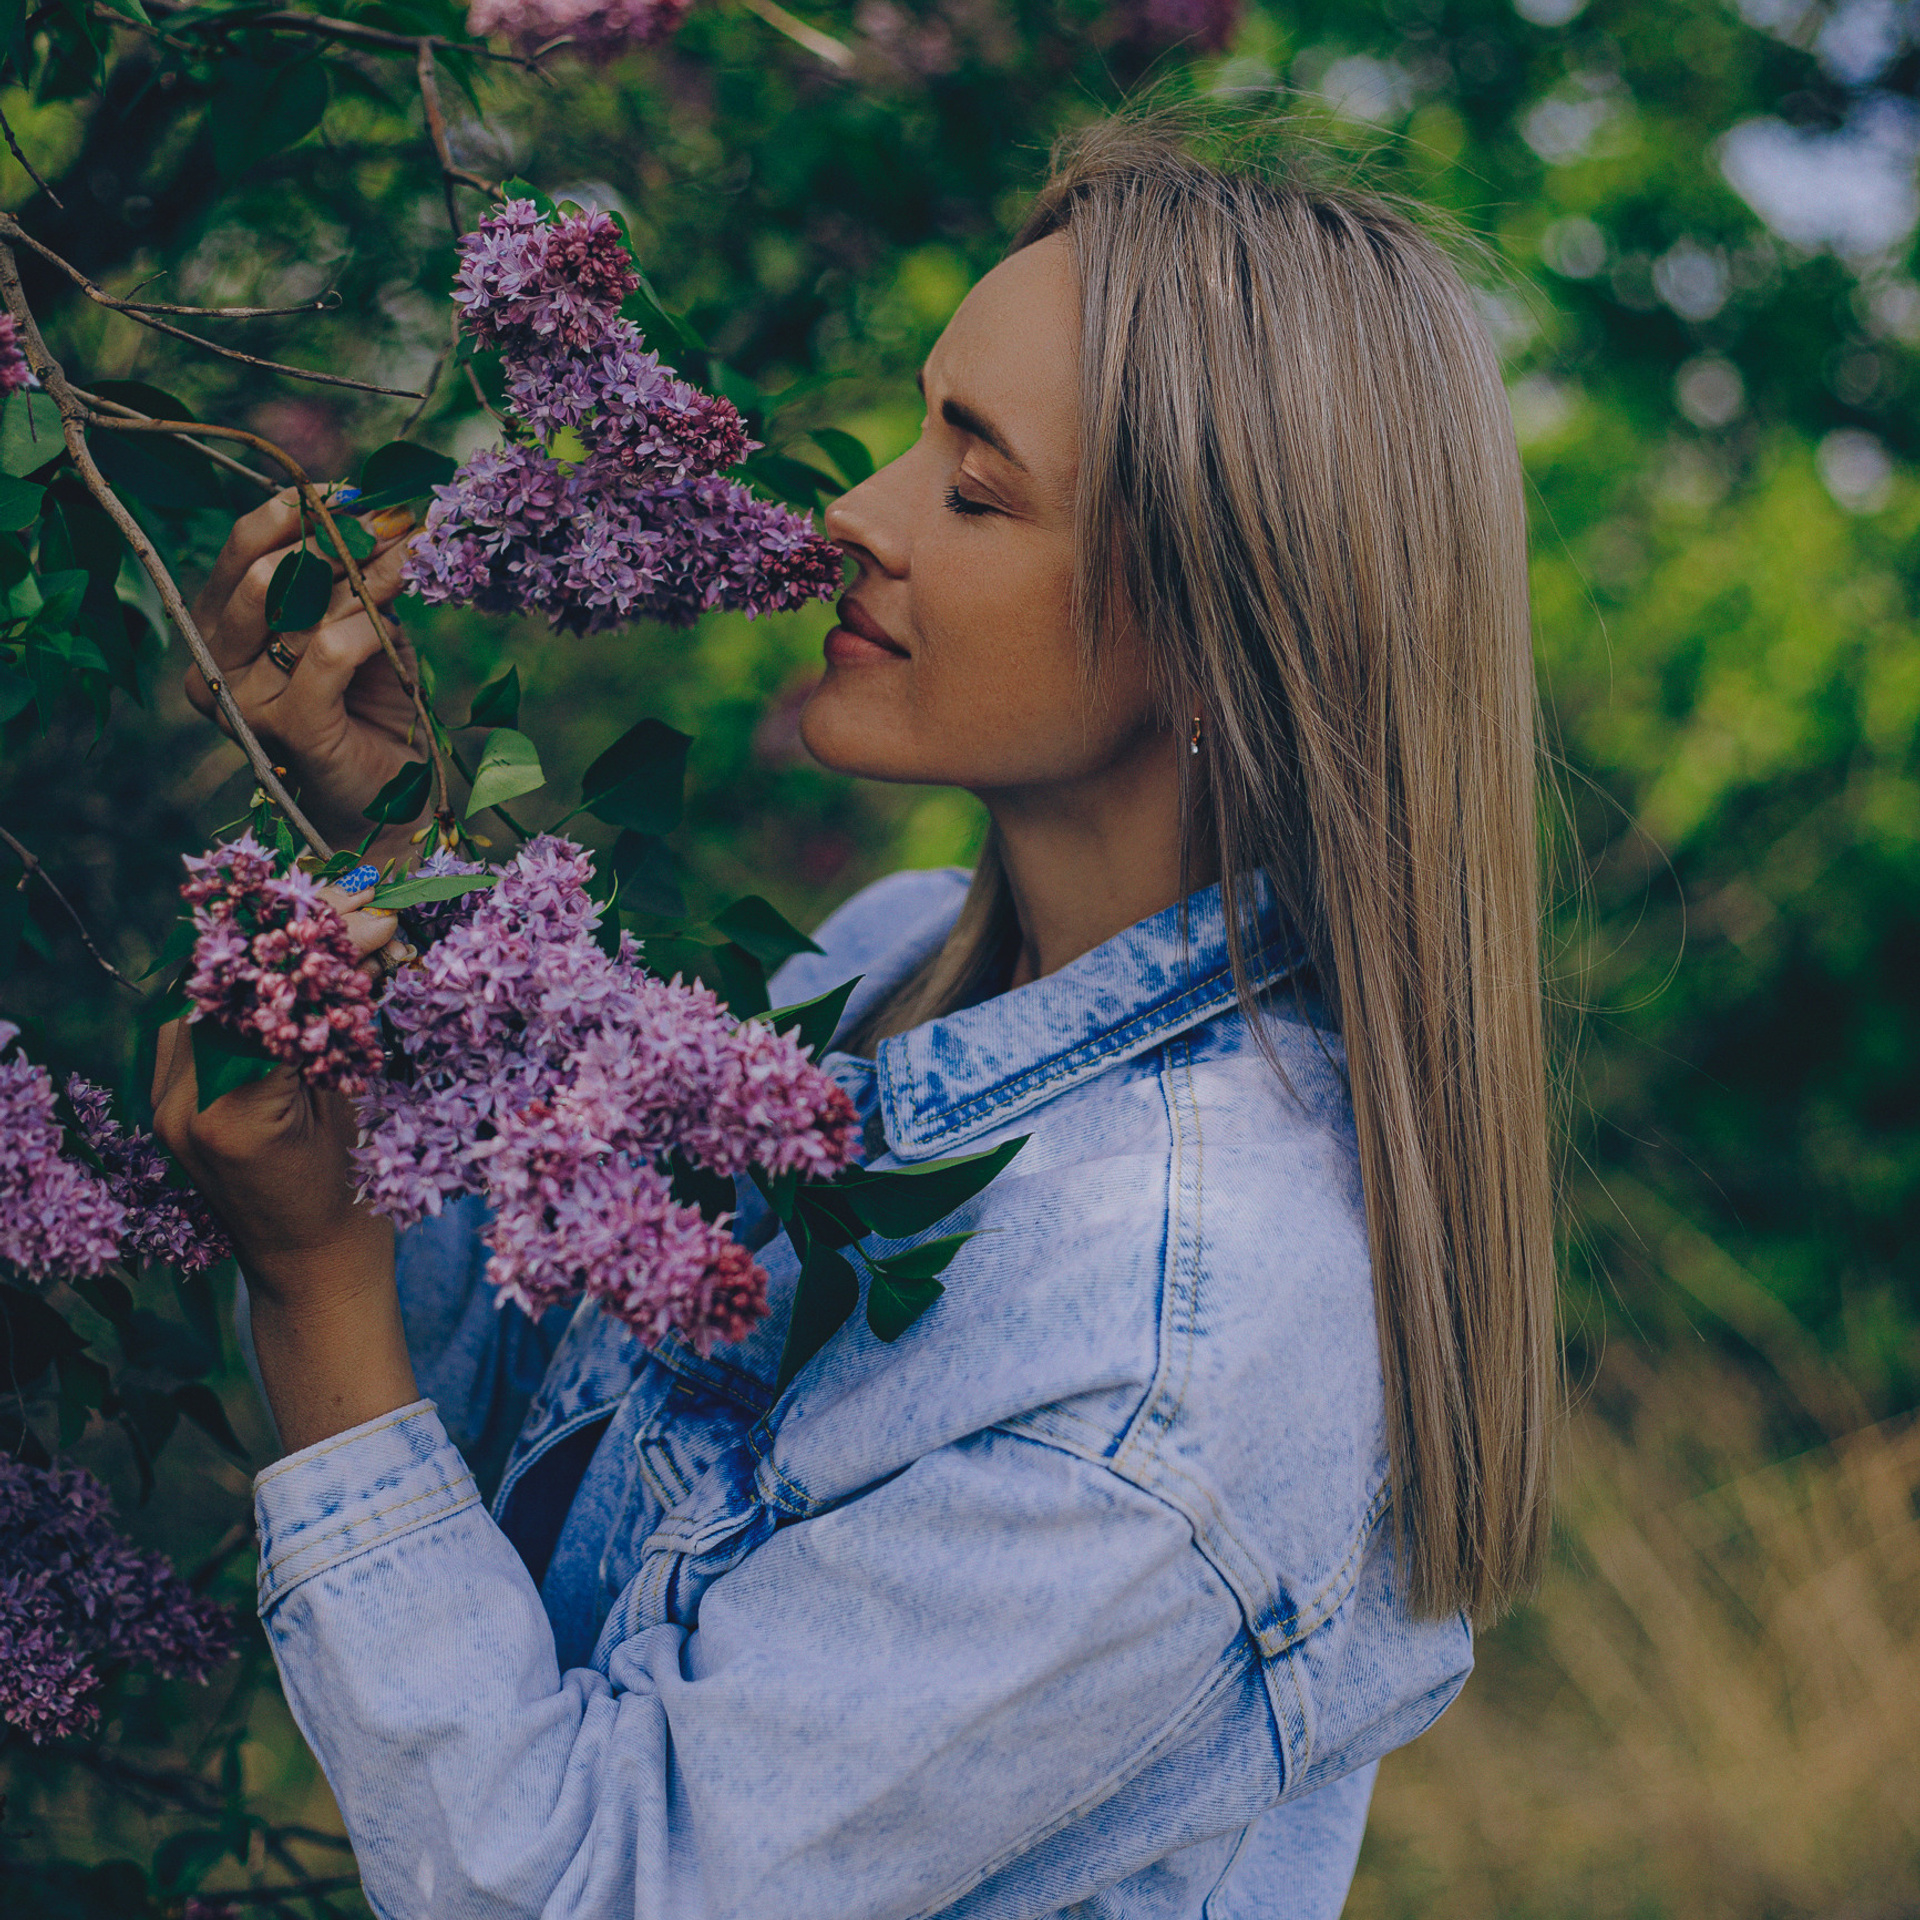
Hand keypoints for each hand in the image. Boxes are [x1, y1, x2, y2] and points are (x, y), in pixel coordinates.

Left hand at [152, 882, 419, 1450]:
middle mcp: (182, 1098)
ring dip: (272, 951)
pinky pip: (210, 1019)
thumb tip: (374, 934)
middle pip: (228, 980)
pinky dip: (254, 987)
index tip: (375, 917)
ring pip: (213, 991)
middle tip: (359, 902)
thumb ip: (346, 1026)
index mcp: (231, 1112)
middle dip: (294, 933)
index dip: (320, 945)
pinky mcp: (175, 1093)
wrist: (309, 1272)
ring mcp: (169, 1096)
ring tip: (336, 920)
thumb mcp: (359, 1109)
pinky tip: (301, 966)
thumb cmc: (354, 1206)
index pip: (266, 993)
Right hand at [187, 490, 428, 854]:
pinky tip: (392, 626)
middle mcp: (215, 663)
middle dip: (329, 541)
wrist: (390, 801)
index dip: (290, 510)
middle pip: (261, 571)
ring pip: (293, 606)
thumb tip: (381, 514)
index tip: (348, 492)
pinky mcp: (287, 726)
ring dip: (358, 580)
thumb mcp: (360, 628)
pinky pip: (328, 650)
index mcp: (218, 630)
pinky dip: (367, 627)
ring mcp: (244, 699)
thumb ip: (354, 581)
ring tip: (401, 567)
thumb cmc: (369, 708)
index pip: (240, 550)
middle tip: (384, 528)